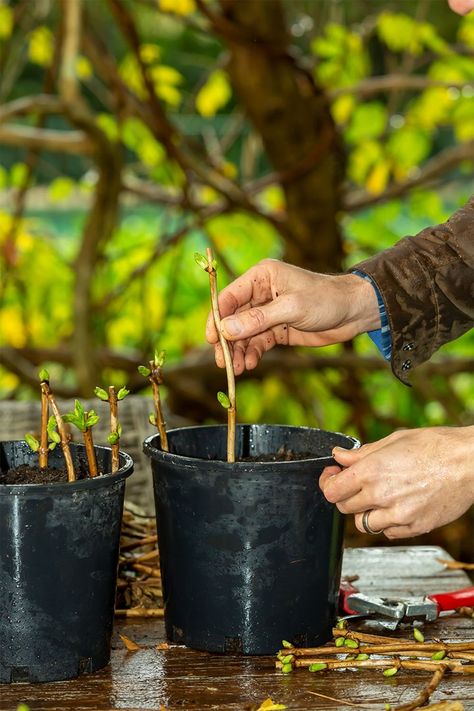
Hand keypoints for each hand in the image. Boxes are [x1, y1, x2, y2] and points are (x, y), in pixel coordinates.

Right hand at [206, 259, 379, 374]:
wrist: (354, 313)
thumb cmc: (326, 300)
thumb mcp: (292, 308)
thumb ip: (258, 319)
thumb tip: (226, 330)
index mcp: (262, 277)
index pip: (230, 296)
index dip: (217, 317)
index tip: (212, 339)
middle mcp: (261, 293)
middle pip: (233, 318)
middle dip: (227, 341)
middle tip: (222, 362)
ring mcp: (268, 312)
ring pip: (244, 334)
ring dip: (238, 351)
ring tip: (237, 369)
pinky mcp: (277, 329)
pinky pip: (257, 342)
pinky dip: (252, 354)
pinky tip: (250, 365)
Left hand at [319, 426, 473, 537]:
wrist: (469, 462)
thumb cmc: (437, 446)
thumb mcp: (394, 441)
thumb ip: (362, 453)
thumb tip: (340, 457)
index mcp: (372, 471)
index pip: (332, 490)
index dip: (329, 483)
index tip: (333, 477)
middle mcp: (382, 495)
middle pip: (344, 507)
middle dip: (346, 495)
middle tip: (356, 484)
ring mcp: (398, 515)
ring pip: (364, 524)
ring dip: (365, 512)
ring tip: (379, 497)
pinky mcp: (414, 527)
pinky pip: (388, 533)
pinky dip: (387, 523)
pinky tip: (397, 506)